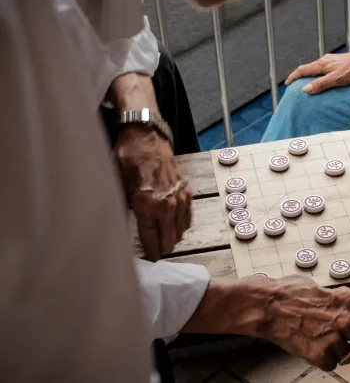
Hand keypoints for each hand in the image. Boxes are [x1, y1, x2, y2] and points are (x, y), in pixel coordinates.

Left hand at [115, 125, 191, 259]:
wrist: (146, 137)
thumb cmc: (127, 159)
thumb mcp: (116, 185)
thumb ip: (119, 210)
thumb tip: (112, 232)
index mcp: (147, 205)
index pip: (150, 239)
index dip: (150, 253)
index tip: (149, 262)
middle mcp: (166, 204)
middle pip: (169, 238)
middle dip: (163, 249)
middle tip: (156, 254)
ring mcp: (179, 197)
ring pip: (181, 229)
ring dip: (174, 237)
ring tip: (166, 243)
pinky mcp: (186, 189)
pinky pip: (188, 214)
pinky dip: (183, 223)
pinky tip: (178, 227)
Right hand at [252, 276, 349, 369]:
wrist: (268, 305)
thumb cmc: (291, 294)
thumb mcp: (324, 290)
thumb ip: (340, 304)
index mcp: (349, 300)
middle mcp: (346, 319)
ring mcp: (334, 338)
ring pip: (346, 356)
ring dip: (335, 352)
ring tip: (316, 339)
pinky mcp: (321, 355)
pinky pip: (331, 364)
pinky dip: (322, 360)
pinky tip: (309, 345)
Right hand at [286, 50, 349, 93]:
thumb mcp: (336, 80)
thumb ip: (320, 84)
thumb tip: (305, 89)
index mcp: (322, 64)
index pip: (302, 70)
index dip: (293, 77)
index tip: (287, 83)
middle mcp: (325, 60)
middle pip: (308, 68)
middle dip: (300, 76)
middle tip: (295, 85)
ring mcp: (332, 60)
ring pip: (316, 68)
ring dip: (310, 75)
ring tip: (309, 84)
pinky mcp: (338, 61)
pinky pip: (324, 68)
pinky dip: (319, 74)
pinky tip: (325, 79)